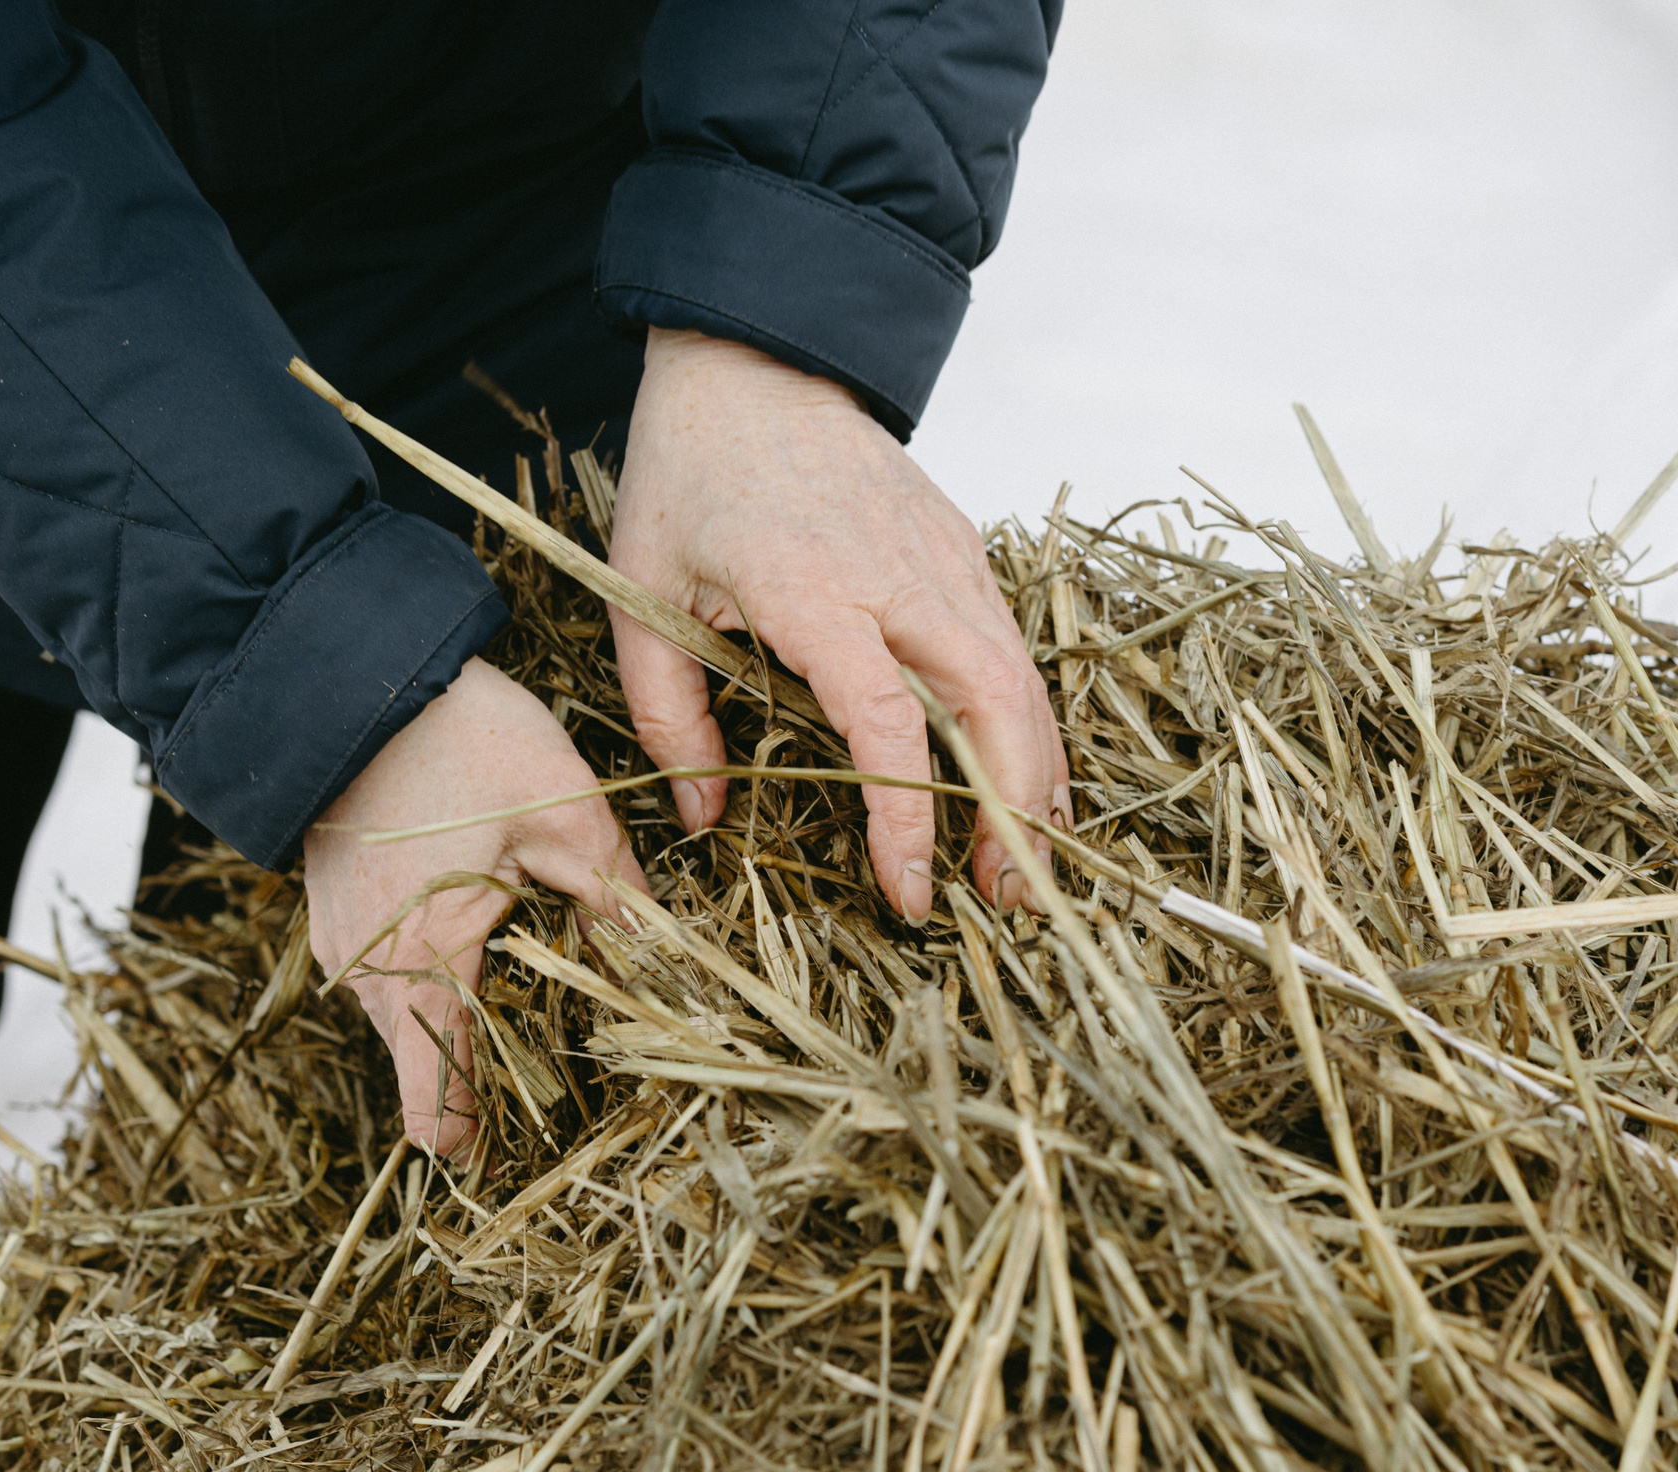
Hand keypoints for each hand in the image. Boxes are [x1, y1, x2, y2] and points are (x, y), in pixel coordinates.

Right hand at [305, 658, 644, 1152]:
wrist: (352, 674)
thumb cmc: (465, 742)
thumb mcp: (569, 816)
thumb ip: (620, 905)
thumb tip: (667, 972)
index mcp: (428, 969)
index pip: (435, 1112)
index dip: (481, 1137)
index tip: (528, 1141)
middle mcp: (370, 977)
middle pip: (428, 1072)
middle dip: (488, 1076)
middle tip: (563, 1055)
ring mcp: (342, 947)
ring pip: (407, 1024)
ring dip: (460, 1022)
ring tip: (529, 983)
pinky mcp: (333, 916)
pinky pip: (386, 978)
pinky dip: (430, 977)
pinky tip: (482, 931)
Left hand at [608, 328, 1067, 921]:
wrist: (754, 363)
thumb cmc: (688, 479)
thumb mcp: (641, 594)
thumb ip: (669, 712)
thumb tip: (704, 817)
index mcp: (812, 589)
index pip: (889, 723)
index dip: (910, 816)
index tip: (907, 888)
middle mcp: (898, 575)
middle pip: (994, 705)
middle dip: (1013, 813)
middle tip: (1003, 902)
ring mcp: (945, 558)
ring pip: (1022, 682)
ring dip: (1036, 779)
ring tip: (1023, 865)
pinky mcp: (964, 550)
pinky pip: (1011, 652)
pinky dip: (1028, 726)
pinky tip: (1019, 786)